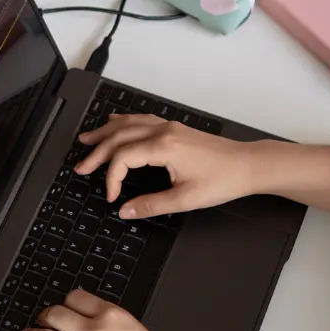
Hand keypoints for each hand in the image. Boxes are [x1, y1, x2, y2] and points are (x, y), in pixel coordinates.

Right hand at [75, 114, 264, 218]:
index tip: (111, 196)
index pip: (123, 158)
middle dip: (97, 151)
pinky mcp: (175, 128)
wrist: (248, 165)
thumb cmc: (223, 180)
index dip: (111, 178)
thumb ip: (151, 205)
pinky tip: (116, 123)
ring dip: (105, 132)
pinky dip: (124, 122)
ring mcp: (169, 127)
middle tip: (80, 166)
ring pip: (128, 124)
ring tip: (87, 139)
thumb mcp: (186, 199)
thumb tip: (125, 211)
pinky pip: (142, 119)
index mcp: (163, 147)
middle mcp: (163, 131)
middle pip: (119, 136)